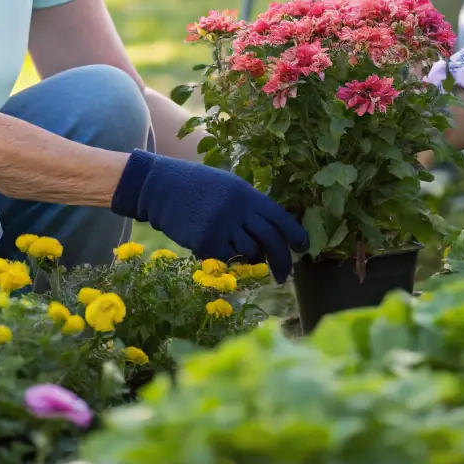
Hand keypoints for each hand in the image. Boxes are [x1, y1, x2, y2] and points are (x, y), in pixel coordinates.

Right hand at [111, 150, 308, 282]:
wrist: (161, 187)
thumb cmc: (196, 187)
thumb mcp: (228, 187)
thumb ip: (248, 206)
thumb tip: (270, 233)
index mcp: (246, 193)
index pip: (279, 216)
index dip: (294, 233)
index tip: (302, 248)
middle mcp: (238, 209)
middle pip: (270, 240)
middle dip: (280, 261)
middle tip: (283, 276)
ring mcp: (222, 226)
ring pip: (249, 254)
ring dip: (251, 261)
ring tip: (244, 259)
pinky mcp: (206, 241)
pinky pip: (227, 260)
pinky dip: (228, 262)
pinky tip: (219, 254)